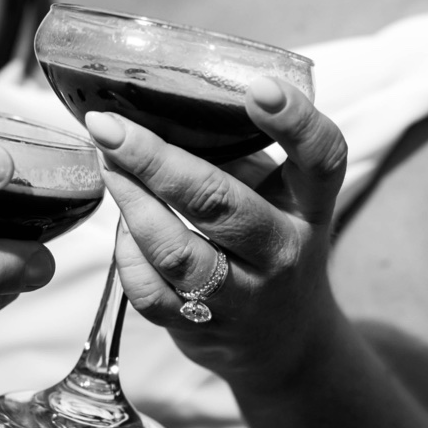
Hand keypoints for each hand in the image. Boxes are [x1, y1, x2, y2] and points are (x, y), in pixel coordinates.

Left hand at [89, 75, 349, 389]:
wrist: (285, 341)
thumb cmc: (269, 242)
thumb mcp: (275, 195)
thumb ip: (234, 153)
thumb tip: (151, 102)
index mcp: (308, 206)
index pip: (320, 158)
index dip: (295, 121)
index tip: (260, 86)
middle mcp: (282, 251)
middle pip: (221, 203)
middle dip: (156, 160)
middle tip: (109, 126)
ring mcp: (244, 296)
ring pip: (178, 251)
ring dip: (132, 204)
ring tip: (107, 165)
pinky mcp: (203, 328)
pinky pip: (150, 292)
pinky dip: (127, 255)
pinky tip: (122, 227)